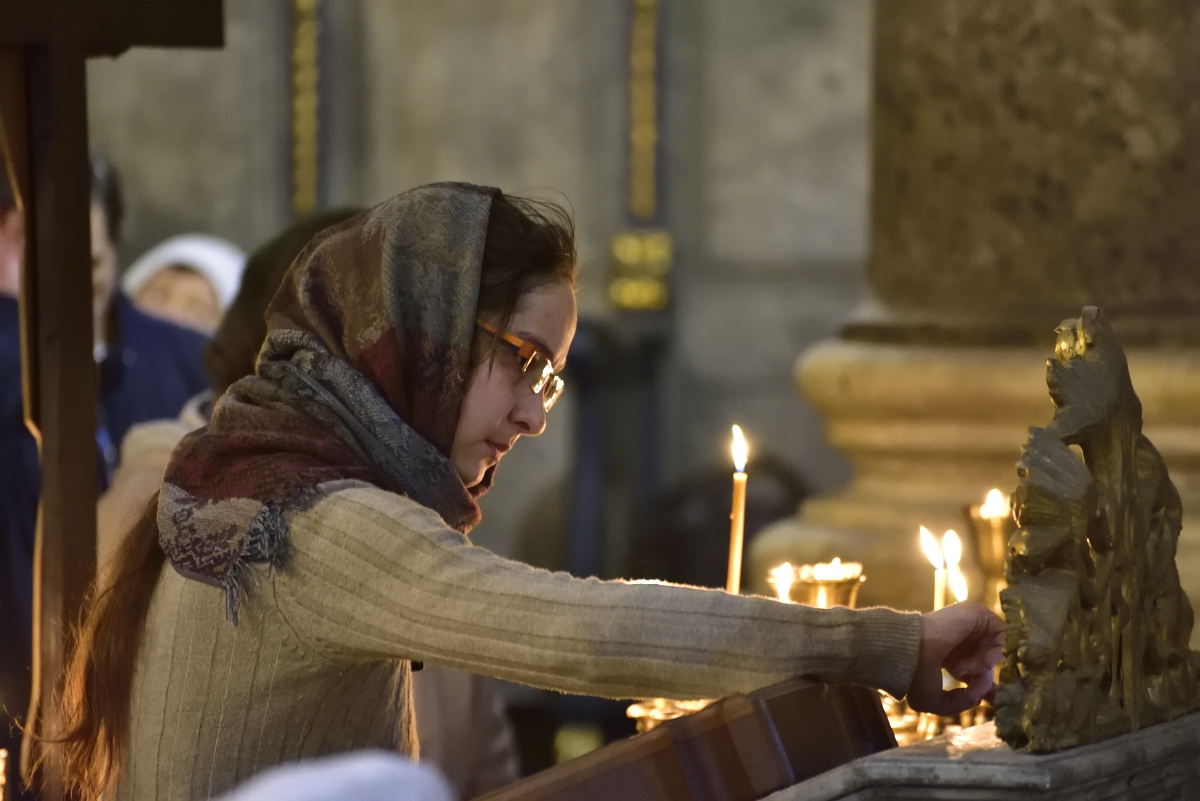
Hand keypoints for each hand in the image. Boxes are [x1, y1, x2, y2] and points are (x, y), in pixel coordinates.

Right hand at [907, 601, 1004, 715]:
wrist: (910, 653)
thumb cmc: (916, 675)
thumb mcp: (933, 701)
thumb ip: (957, 704)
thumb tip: (976, 698)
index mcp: (950, 657)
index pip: (978, 669)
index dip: (988, 686)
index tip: (995, 701)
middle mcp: (961, 640)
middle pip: (989, 661)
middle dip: (984, 680)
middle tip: (973, 690)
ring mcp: (968, 625)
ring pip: (996, 648)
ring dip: (987, 666)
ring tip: (967, 670)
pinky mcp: (976, 613)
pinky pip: (1002, 633)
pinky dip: (997, 651)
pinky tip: (981, 660)